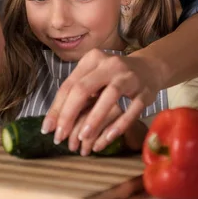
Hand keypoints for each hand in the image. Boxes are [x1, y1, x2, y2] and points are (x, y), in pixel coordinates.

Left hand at [41, 48, 162, 146]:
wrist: (149, 69)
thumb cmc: (113, 77)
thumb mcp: (94, 77)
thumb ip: (76, 95)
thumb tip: (53, 123)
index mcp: (92, 60)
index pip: (69, 85)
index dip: (57, 108)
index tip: (48, 129)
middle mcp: (110, 65)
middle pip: (84, 89)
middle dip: (69, 115)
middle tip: (60, 137)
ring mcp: (129, 77)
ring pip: (109, 97)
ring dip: (93, 119)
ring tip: (82, 138)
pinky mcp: (145, 92)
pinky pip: (131, 111)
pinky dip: (118, 126)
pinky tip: (107, 138)